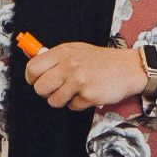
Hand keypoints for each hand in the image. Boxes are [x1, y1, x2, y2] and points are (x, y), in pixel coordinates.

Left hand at [25, 42, 151, 110]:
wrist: (128, 68)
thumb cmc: (100, 60)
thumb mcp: (76, 50)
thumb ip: (54, 56)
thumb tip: (29, 55)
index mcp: (63, 52)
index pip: (33, 68)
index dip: (31, 78)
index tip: (36, 81)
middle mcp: (69, 66)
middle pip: (40, 88)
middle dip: (46, 92)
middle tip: (56, 88)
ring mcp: (79, 82)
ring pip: (54, 101)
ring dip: (62, 100)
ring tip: (73, 91)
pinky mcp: (88, 96)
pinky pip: (72, 107)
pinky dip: (78, 104)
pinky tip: (86, 94)